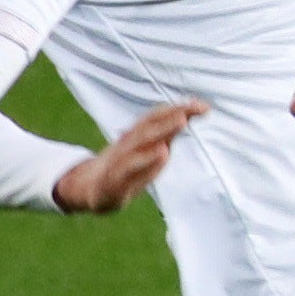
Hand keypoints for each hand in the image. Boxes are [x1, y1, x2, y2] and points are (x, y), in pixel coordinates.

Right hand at [53, 99, 205, 211]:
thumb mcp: (146, 148)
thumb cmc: (126, 166)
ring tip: (181, 123)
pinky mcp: (115, 180)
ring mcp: (120, 161)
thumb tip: (188, 115)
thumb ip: (166, 134)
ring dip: (161, 132)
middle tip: (191, 111)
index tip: (204, 106)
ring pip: (140, 143)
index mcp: (137, 135)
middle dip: (170, 118)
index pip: (157, 117)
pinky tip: (163, 154)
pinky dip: (147, 160)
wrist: (90, 188)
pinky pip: (131, 169)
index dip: (179, 109)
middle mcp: (128, 143)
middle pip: (150, 127)